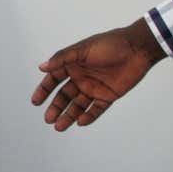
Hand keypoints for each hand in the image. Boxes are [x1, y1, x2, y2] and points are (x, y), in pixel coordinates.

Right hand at [32, 19, 164, 130]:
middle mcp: (81, 77)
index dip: (43, 90)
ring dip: (68, 115)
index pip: (53, 80)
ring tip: (59, 127)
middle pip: (64, 96)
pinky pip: (96, 109)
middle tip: (48, 119)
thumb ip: (61, 59)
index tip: (36, 102)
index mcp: (72, 65)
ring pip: (78, 105)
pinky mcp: (108, 95)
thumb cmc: (108, 45)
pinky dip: (89, 116)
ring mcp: (94, 87)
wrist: (136, 49)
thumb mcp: (81, 50)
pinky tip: (80, 122)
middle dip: (56, 107)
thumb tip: (41, 67)